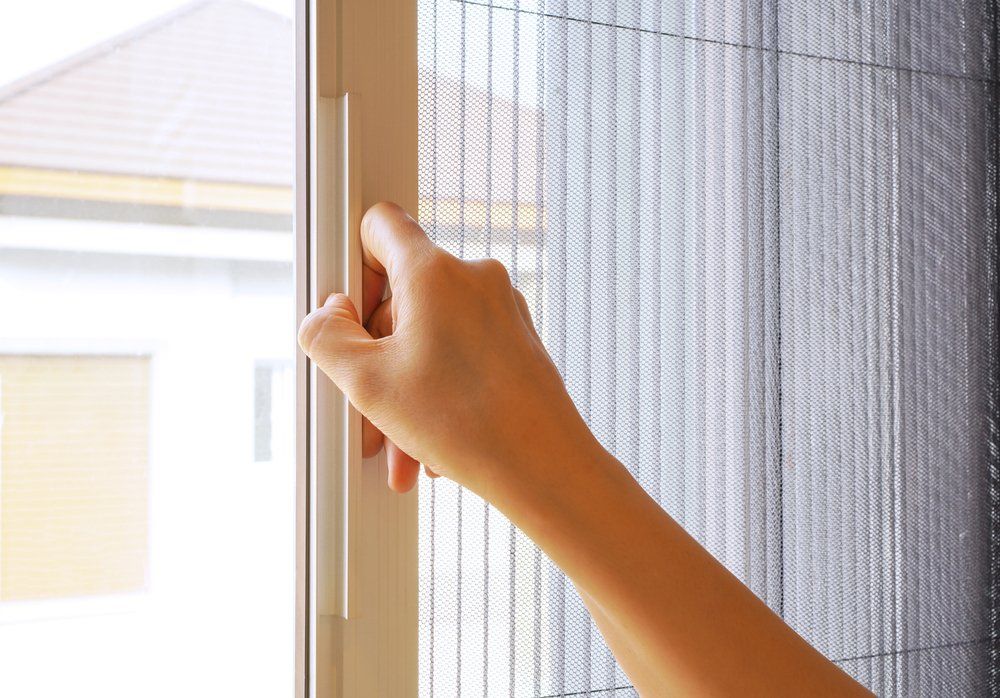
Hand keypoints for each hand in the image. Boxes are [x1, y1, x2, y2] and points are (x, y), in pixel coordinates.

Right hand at [297, 202, 596, 494]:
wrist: (545, 466)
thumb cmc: (465, 424)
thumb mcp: (367, 383)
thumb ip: (326, 336)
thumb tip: (327, 315)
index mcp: (434, 272)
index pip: (380, 226)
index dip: (354, 268)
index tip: (349, 317)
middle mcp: (474, 278)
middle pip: (403, 298)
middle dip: (378, 357)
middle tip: (369, 409)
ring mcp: (502, 309)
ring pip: (432, 337)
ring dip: (407, 389)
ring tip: (401, 448)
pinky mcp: (519, 340)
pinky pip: (463, 354)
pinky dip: (442, 392)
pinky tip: (433, 446)